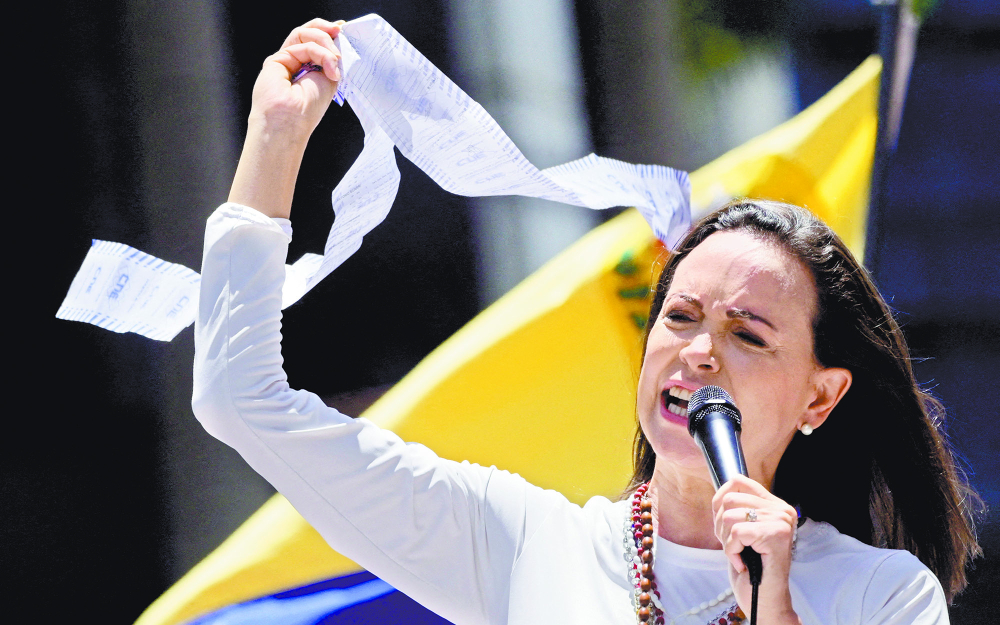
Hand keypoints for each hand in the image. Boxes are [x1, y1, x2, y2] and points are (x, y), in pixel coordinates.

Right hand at [249, 18, 344, 138]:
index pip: (317, 44)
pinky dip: (319, 52)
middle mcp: (296, 63)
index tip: (343, 31)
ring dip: (323, 40)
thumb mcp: (329, 80)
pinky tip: (329, 66)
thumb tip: (337, 45)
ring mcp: (285, 60)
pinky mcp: (276, 60)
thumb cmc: (307, 111)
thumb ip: (330, 61)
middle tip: (339, 31)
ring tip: (335, 57)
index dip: (329, 35)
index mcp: (308, 70)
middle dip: (326, 29)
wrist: (289, 122)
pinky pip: (300, 45)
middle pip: (308, 34)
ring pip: (303, 34)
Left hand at [713, 475, 801, 624]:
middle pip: (729, 500)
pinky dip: (732, 550)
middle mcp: (782, 509)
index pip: (738, 481)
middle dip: (720, 526)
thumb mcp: (742, 530)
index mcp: (774, 505)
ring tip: (739, 554)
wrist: (764, 599)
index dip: (720, 500)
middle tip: (733, 546)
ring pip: (730, 516)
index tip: (723, 524)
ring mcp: (781, 521)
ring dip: (726, 541)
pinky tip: (742, 562)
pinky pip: (737, 533)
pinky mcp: (776, 535)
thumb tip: (721, 493)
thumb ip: (736, 509)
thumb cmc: (751, 567)